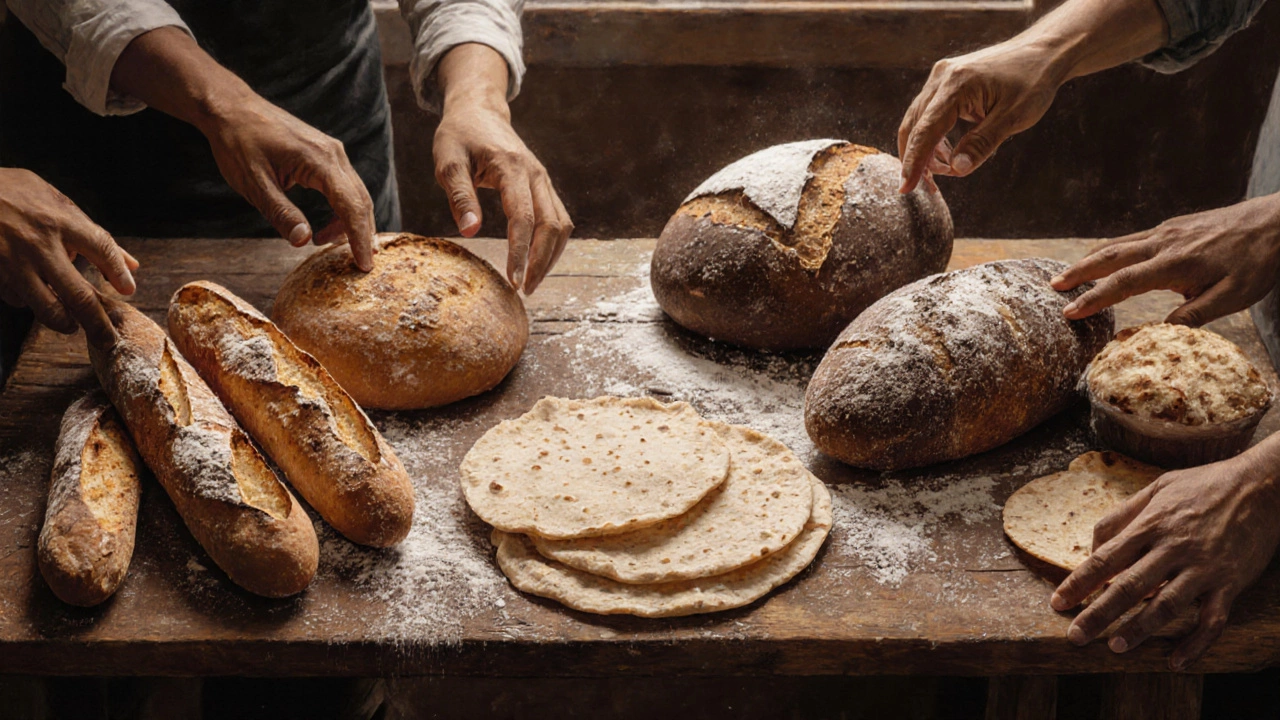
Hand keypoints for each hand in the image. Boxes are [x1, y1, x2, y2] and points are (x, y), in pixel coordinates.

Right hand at [0, 168, 137, 346]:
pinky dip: (28, 301)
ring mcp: (12, 262)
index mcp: (59, 220)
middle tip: (108, 339)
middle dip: (98, 324)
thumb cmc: (10, 192)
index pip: (102, 249)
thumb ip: (92, 232)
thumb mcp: (54, 199)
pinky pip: (17, 299)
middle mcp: (38, 244)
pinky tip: (31, 294)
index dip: (119, 273)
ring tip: (72, 325)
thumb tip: (131, 264)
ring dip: (64, 322)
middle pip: (78, 295)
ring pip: (47, 308)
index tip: (128, 290)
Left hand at [110, 27, 374, 270]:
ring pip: (355, 194)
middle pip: (361, 201)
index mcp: (319, 160)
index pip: (351, 205)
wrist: (230, 108)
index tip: (364, 266)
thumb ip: (281, 213)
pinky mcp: (325, 154)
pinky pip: (344, 187)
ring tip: (330, 247)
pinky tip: (325, 229)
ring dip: (350, 224)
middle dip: (363, 235)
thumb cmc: (238, 142)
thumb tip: (303, 242)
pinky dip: (341, 211)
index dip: (359, 238)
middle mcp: (333, 154)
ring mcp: (331, 151)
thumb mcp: (254, 183)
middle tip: (360, 267)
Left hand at [434, 44, 571, 293]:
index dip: (520, 252)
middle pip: (552, 226)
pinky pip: (558, 220)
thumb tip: (470, 231)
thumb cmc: (459, 136)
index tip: (513, 281)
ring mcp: (543, 180)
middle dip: (541, 262)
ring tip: (531, 282)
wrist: (479, 111)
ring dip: (550, 256)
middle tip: (525, 290)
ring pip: (561, 225)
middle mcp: (536, 174)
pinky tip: (535, 262)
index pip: (524, 218)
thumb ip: (459, 195)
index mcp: (512, 167)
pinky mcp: (544, 187)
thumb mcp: (448, 161)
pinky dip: (552, 244)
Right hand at [897, 40, 1064, 193]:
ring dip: (921, 149)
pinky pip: (929, 112)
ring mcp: (942, 77)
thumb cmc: (1033, 81)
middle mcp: (942, 77)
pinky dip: (931, 136)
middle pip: (913, 125)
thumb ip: (982, 144)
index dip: (914, 162)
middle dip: (913, 159)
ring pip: (918, 119)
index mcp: (957, 85)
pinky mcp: (946, 80)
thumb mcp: (1014, 117)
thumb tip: (956, 170)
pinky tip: (944, 154)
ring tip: (936, 174)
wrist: (1043, 51)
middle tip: (920, 188)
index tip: (906, 188)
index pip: (925, 130)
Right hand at [1050, 194, 1279, 324]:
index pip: (1123, 282)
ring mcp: (1167, 231)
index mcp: (1175, 264)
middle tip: (1052, 287)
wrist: (1277, 221)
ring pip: (1118, 244)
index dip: (1093, 298)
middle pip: (1109, 256)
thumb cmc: (1257, 262)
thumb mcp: (1233, 297)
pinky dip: (1110, 250)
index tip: (1069, 312)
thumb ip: (1194, 314)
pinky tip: (1105, 259)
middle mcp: (1164, 243)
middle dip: (1077, 272)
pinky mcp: (1174, 226)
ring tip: (1067, 273)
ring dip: (1089, 259)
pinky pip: (1133, 238)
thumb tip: (1159, 333)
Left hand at [1051, 440, 1279, 670]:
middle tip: (1075, 636)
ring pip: (1166, 606)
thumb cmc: (1204, 484)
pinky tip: (1177, 661)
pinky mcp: (1231, 582)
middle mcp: (1173, 547)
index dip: (1078, 583)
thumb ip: (1122, 515)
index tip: (1057, 603)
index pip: (1105, 558)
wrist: (1263, 485)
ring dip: (1139, 629)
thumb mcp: (1157, 487)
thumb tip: (1094, 544)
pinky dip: (1195, 643)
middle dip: (1098, 614)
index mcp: (1151, 524)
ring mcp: (1203, 567)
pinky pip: (1212, 619)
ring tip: (1116, 647)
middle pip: (1128, 586)